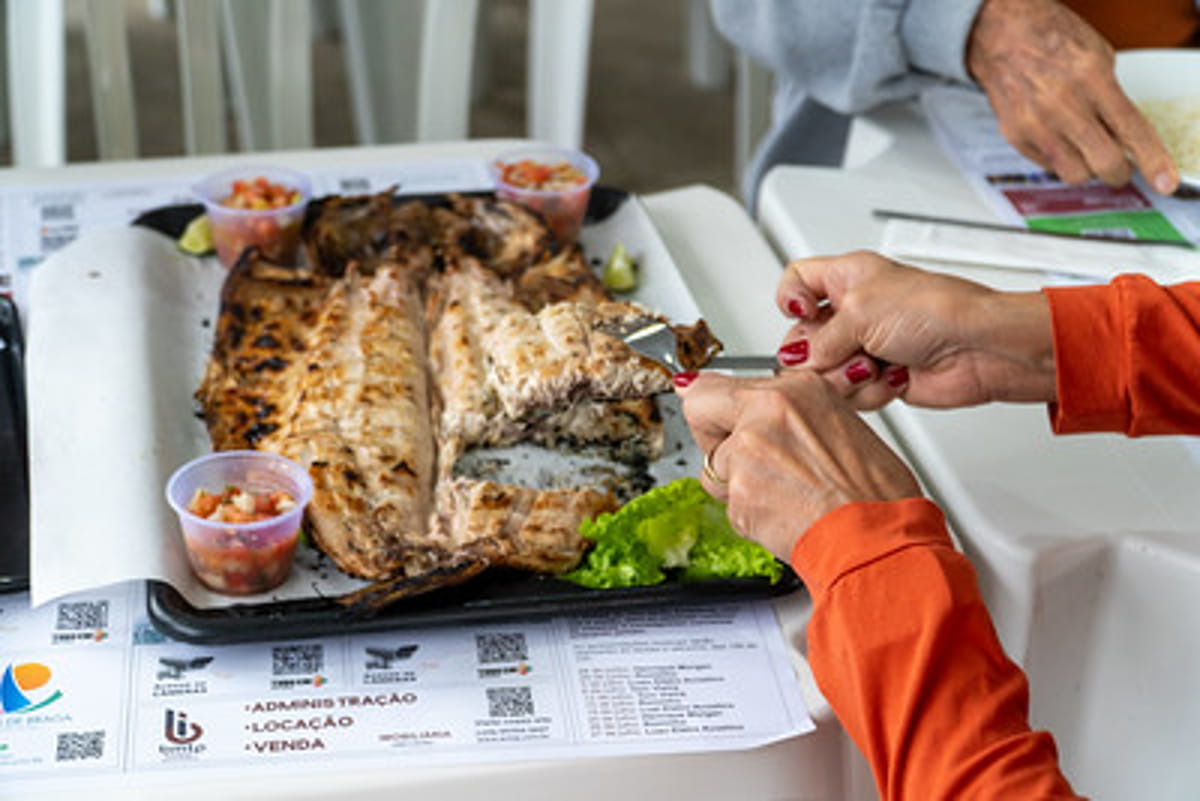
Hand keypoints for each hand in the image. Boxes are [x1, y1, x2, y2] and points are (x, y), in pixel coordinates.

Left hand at [674, 370, 920, 559]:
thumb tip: (753, 415)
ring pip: (712, 466)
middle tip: (738, 461)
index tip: (710, 417)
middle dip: (709, 436)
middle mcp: (769, 409)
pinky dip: (749, 517)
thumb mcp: (838, 428)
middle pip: (699, 407)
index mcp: (797, 388)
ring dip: (737, 486)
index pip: (722, 383)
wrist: (879, 538)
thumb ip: (788, 416)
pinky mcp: (740, 490)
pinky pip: (728, 504)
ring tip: (782, 496)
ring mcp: (750, 448)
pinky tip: (784, 516)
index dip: (718, 410)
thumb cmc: (874, 495)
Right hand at [775, 251, 1056, 409]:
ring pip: (824, 373)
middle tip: (835, 353)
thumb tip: (797, 363)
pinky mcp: (879, 378)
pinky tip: (892, 377)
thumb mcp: (859, 312)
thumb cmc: (937, 310)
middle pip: (803, 339)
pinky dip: (869, 391)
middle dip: (817, 354)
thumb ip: (816, 339)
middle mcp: (855, 311)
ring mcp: (866, 346)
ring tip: (874, 365)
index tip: (799, 313)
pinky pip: (851, 394)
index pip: (797, 282)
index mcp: (848, 277)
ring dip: (847, 376)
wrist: (980, 349)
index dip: (789, 299)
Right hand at [967, 0, 1177, 193]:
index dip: (1152, 161)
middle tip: (1120, 168)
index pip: (1131, 130)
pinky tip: (1058, 138)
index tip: (1163, 181)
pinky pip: (1048, 165)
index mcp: (1091, 78)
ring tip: (1084, 151)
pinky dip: (1059, 159)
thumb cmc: (1052, 41)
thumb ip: (1112, 99)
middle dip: (1119, 172)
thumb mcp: (1097, 59)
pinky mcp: (1015, 135)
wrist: (1003, 35)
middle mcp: (1063, 104)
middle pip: (1104, 162)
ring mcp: (1036, 123)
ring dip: (1087, 168)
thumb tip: (1127, 137)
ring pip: (1075, 174)